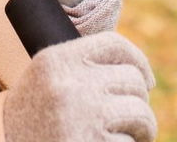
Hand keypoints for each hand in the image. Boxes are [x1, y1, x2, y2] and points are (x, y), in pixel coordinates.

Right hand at [2, 31, 157, 141]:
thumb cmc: (31, 120)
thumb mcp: (46, 80)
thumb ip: (82, 68)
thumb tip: (139, 73)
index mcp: (56, 60)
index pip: (114, 45)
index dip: (138, 61)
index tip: (146, 81)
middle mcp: (70, 84)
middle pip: (133, 81)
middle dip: (137, 103)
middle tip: (128, 121)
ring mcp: (84, 117)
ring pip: (141, 113)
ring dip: (141, 129)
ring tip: (125, 138)